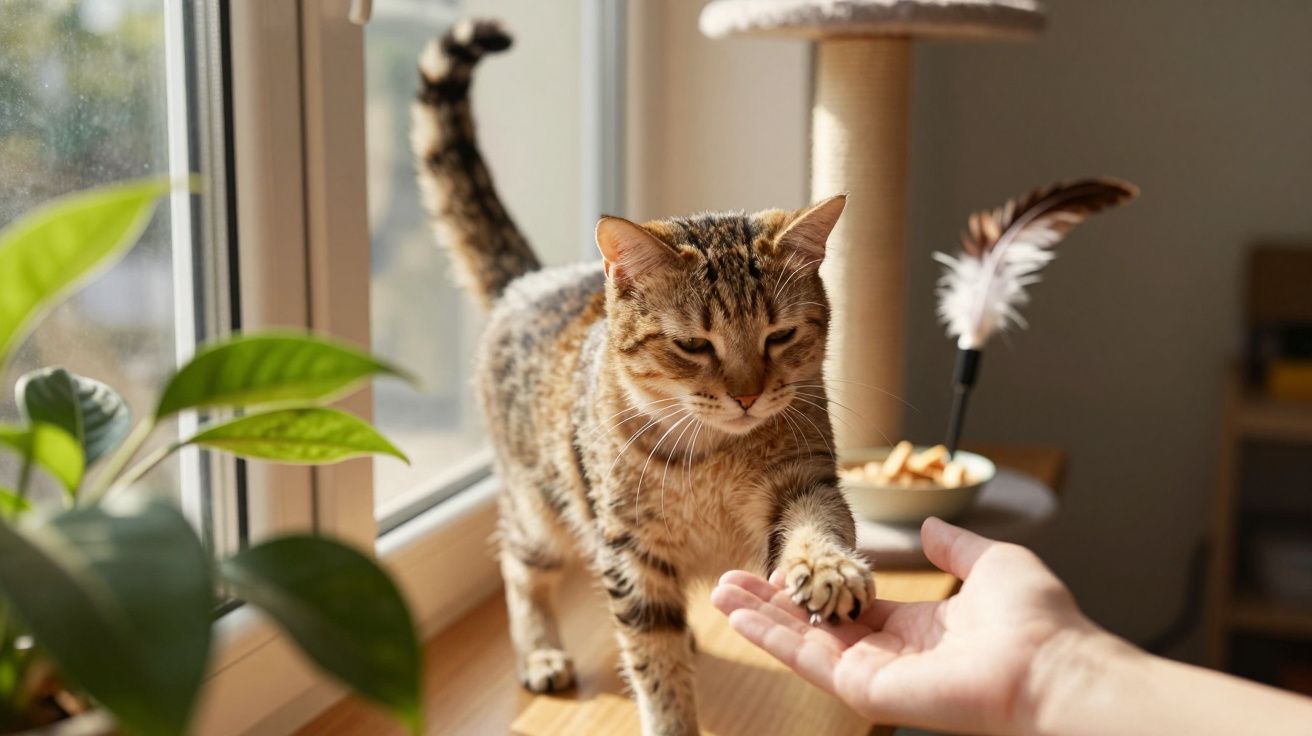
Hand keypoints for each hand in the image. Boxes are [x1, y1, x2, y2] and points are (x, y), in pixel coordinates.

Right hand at [712, 518, 1102, 735]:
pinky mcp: (865, 689)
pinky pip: (808, 659)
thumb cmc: (1037, 621)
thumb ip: (954, 547)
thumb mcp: (991, 564)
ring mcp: (874, 673)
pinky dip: (769, 636)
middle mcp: (890, 653)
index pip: (849, 608)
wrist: (1051, 665)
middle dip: (772, 602)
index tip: (780, 567)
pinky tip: (737, 614)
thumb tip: (930, 528)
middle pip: (814, 626)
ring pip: (802, 643)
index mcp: (919, 628)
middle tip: (730, 580)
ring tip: (718, 593)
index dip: (814, 586)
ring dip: (759, 618)